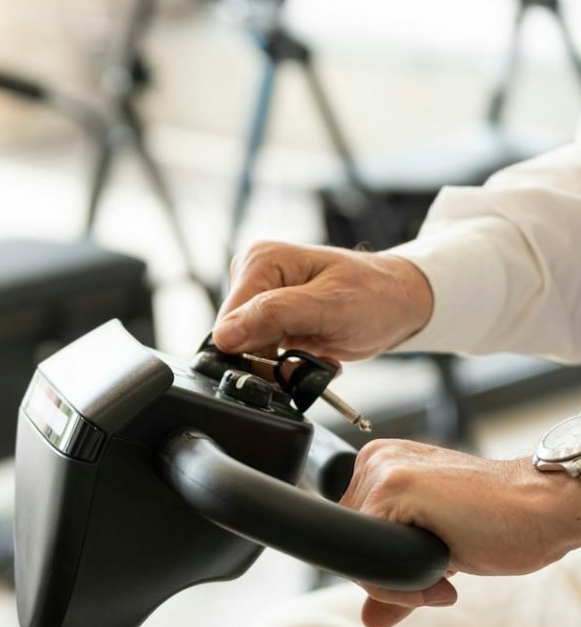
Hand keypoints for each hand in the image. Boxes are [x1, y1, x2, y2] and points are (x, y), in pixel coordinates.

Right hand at [214, 242, 433, 360]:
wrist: (402, 305)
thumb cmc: (378, 297)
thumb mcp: (328, 307)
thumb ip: (273, 316)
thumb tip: (224, 335)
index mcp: (261, 260)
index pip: (227, 320)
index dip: (250, 350)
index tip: (285, 358)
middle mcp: (255, 275)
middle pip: (234, 338)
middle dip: (267, 359)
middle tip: (306, 358)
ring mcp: (261, 298)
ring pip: (246, 352)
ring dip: (278, 365)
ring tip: (314, 354)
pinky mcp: (270, 319)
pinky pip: (261, 355)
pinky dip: (284, 365)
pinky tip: (310, 354)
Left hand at [341, 440, 580, 626]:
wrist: (546, 508)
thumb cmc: (500, 523)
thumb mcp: (436, 553)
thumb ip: (397, 578)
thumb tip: (368, 621)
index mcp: (380, 467)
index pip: (351, 536)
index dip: (386, 568)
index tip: (428, 574)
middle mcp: (374, 461)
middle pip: (351, 546)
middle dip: (394, 574)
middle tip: (442, 571)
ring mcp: (381, 470)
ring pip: (358, 555)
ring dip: (403, 580)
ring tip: (447, 565)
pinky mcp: (392, 486)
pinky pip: (372, 559)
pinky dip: (405, 584)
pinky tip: (444, 574)